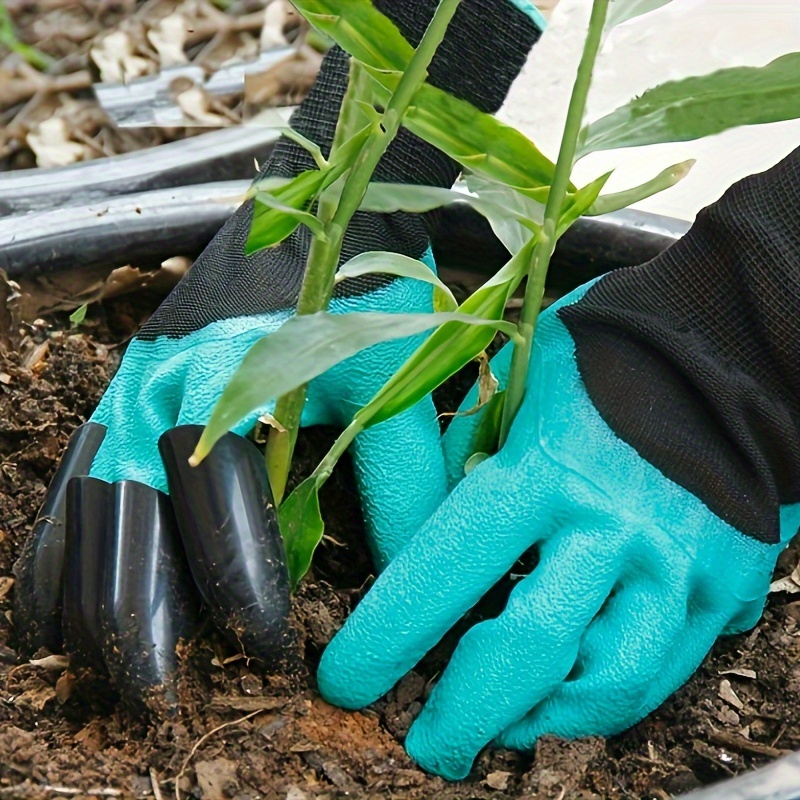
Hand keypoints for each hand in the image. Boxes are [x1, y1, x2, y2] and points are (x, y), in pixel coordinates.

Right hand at [13, 0, 544, 708]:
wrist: (325, 207)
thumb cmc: (365, 286)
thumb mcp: (391, 375)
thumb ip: (399, 477)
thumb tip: (409, 582)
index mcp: (226, 374)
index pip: (220, 502)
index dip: (241, 584)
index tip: (267, 652)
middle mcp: (160, 382)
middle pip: (131, 517)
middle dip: (144, 614)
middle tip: (162, 694)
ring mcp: (129, 384)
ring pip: (90, 507)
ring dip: (93, 594)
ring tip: (105, 674)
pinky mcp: (121, 388)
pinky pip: (72, 480)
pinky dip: (61, 550)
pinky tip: (51, 614)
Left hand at [317, 280, 798, 778]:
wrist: (725, 353)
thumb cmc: (605, 359)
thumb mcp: (518, 381)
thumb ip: (465, 455)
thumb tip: (427, 531)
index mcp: (544, 466)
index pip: (445, 569)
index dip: (387, 637)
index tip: (348, 680)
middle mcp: (612, 524)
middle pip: (525, 651)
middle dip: (462, 715)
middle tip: (426, 743)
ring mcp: (678, 563)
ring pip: (606, 684)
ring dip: (542, 721)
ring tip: (502, 727)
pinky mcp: (729, 586)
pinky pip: (662, 670)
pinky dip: (605, 699)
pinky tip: (567, 697)